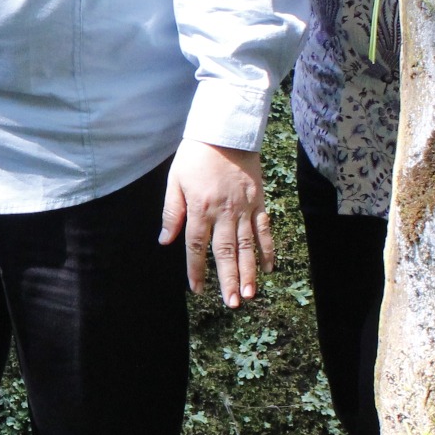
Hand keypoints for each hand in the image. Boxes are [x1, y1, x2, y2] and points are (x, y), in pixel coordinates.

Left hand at [159, 140, 274, 306]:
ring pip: (248, 245)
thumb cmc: (196, 155)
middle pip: (225, 252)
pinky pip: (265, 229)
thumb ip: (172, 212)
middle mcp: (224, 212)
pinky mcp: (259, 201)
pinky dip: (268, 249)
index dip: (196, 270)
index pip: (196, 246)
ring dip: (249, 272)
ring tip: (249, 294)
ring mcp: (244, 208)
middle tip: (232, 303)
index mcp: (200, 208)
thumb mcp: (175, 181)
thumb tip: (165, 240)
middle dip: (228, 280)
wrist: (226, 130)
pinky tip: (269, 268)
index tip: (198, 290)